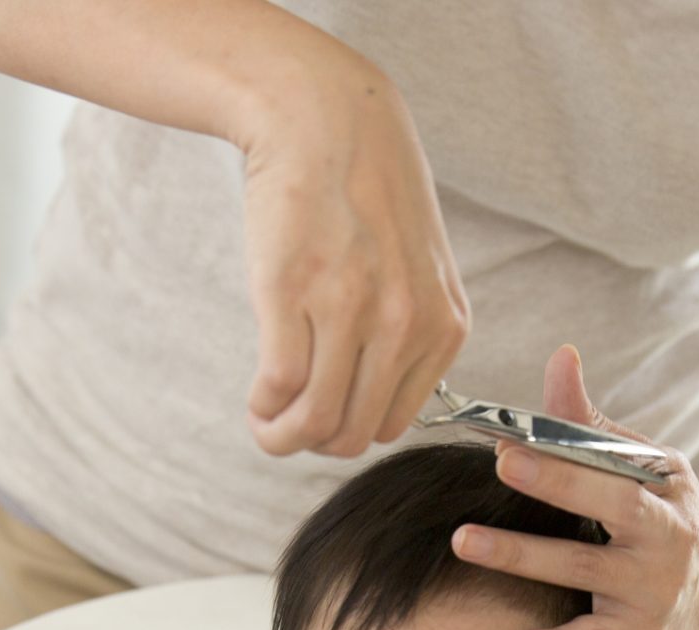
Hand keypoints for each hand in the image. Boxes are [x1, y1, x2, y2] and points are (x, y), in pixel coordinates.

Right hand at [238, 47, 469, 459]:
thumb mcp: (418, 268)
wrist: (323, 119)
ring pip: (315, 423)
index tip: (321, 413)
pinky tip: (256, 394)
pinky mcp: (293, 294)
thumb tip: (367, 403)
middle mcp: (404, 324)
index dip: (350, 430)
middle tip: (284, 423)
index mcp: (442, 325)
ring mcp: (349, 311)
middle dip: (313, 442)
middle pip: (354, 435)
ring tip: (264, 416)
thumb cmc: (364, 192)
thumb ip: (408, 332)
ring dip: (280, 434)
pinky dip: (261, 406)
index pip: (393, 425)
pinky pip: (278, 388)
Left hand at [449, 346, 698, 629]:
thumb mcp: (650, 466)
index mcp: (660, 492)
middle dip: (555, 485)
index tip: (510, 442)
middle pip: (604, 509)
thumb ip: (593, 424)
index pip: (611, 467)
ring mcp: (648, 590)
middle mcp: (659, 539)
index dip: (562, 455)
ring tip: (465, 541)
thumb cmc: (675, 514)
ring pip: (581, 571)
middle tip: (502, 465)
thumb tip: (560, 359)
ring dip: (523, 557)